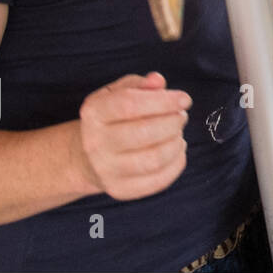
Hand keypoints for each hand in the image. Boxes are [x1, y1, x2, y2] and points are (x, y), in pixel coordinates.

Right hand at [75, 73, 190, 200]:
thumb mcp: (118, 93)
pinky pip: (158, 181)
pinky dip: (177, 164)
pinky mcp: (120, 190)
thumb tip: (158, 81)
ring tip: (178, 133)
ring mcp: (106, 170)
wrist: (88, 157)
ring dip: (176, 143)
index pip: (129, 104)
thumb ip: (140, 84)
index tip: (185, 99)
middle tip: (181, 117)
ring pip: (153, 159)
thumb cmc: (112, 118)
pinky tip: (176, 151)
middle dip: (173, 122)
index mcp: (94, 113)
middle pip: (144, 132)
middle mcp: (95, 143)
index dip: (163, 100)